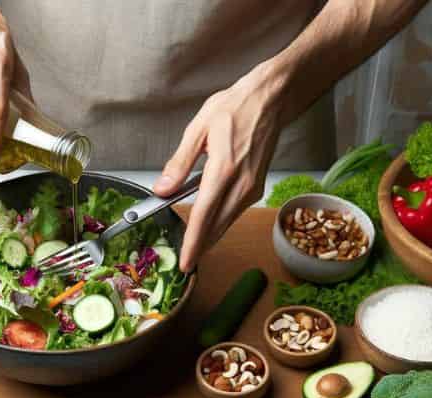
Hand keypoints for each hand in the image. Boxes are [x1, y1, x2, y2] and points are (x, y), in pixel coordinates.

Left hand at [154, 63, 286, 271]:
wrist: (270, 100)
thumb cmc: (235, 108)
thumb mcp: (198, 129)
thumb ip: (179, 163)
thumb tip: (162, 188)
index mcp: (223, 170)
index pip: (203, 216)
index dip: (193, 242)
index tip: (185, 262)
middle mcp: (241, 184)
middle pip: (217, 227)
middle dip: (200, 247)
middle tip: (185, 263)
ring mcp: (252, 188)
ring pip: (228, 222)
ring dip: (211, 238)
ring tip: (194, 250)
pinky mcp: (256, 187)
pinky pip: (235, 212)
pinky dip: (221, 223)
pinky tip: (209, 226)